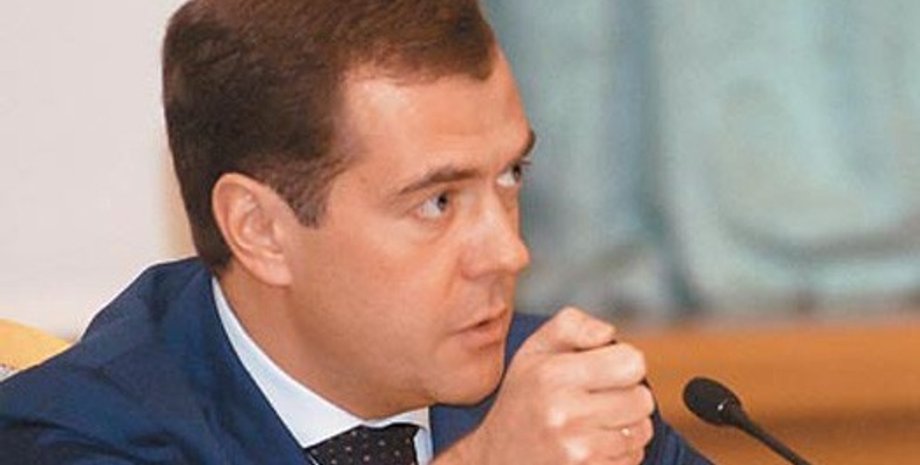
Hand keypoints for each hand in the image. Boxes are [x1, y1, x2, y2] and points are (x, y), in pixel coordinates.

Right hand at [436, 307, 654, 464]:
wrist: (496, 457)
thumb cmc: (523, 399)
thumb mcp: (534, 350)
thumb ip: (573, 325)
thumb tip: (609, 333)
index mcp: (553, 375)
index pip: (632, 363)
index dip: (624, 362)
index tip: (606, 369)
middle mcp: (564, 413)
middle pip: (642, 398)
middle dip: (628, 395)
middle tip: (601, 398)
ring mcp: (577, 450)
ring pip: (641, 430)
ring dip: (626, 425)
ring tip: (595, 423)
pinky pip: (634, 457)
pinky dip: (621, 451)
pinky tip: (595, 445)